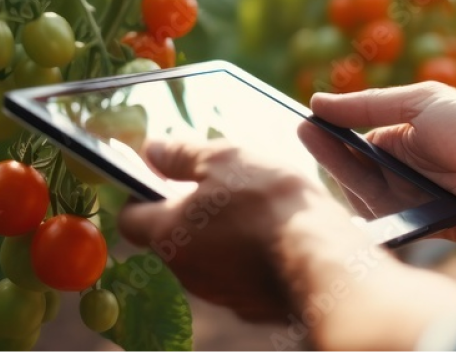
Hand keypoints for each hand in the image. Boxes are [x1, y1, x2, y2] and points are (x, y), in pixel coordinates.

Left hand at [117, 139, 345, 321]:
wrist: (324, 262)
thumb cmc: (267, 204)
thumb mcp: (223, 160)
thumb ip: (183, 155)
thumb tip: (153, 151)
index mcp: (168, 235)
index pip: (131, 217)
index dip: (140, 191)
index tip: (160, 171)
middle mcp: (186, 272)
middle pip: (172, 235)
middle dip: (189, 207)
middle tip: (221, 180)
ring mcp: (221, 292)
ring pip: (209, 254)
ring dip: (223, 229)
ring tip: (256, 202)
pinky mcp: (254, 303)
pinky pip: (241, 272)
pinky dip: (250, 251)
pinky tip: (277, 231)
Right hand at [305, 83, 455, 243]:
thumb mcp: (420, 103)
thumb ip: (368, 105)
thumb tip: (318, 101)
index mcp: (410, 136)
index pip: (360, 137)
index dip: (333, 131)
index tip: (304, 121)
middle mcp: (408, 169)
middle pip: (356, 166)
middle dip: (330, 150)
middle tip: (301, 134)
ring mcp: (413, 199)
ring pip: (364, 193)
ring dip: (342, 174)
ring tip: (320, 152)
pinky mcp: (420, 226)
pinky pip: (384, 220)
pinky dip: (363, 208)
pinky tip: (344, 192)